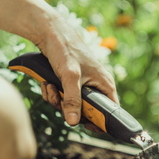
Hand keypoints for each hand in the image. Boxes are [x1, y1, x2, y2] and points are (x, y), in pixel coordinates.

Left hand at [37, 10, 118, 126]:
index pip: (111, 112)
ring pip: (71, 106)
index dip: (100, 122)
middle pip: (87, 112)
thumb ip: (72, 100)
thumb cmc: (66, 50)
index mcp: (105, 85)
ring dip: (56, 100)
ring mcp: (82, 85)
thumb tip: (74, 122)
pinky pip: (62, 98)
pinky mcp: (70, 83)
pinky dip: (52, 94)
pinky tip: (46, 83)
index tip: (85, 125)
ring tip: (49, 86)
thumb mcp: (69, 77)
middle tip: (59, 100)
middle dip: (69, 109)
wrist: (50, 33)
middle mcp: (96, 86)